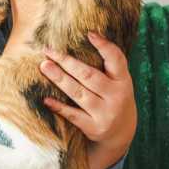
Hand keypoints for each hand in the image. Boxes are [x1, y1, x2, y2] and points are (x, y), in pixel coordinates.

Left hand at [39, 32, 136, 168]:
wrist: (121, 134)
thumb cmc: (114, 98)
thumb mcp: (118, 82)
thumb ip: (107, 65)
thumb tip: (86, 36)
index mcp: (123, 81)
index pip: (116, 60)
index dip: (104, 46)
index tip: (89, 34)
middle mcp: (116, 96)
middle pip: (89, 75)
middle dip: (67, 62)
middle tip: (48, 50)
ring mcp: (105, 113)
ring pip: (78, 93)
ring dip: (60, 78)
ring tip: (44, 66)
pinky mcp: (94, 128)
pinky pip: (73, 115)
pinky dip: (59, 107)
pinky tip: (46, 99)